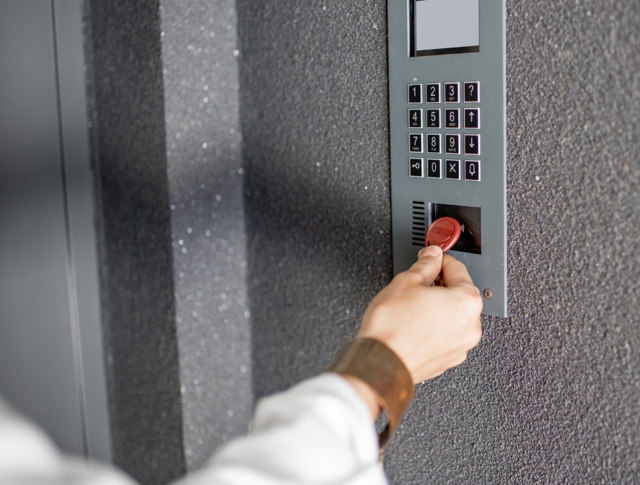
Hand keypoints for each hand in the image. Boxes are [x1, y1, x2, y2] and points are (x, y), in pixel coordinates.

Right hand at [357, 246, 482, 384]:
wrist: (380, 362)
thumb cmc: (393, 326)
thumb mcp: (407, 281)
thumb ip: (425, 265)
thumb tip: (432, 257)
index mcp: (466, 302)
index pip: (458, 269)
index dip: (440, 260)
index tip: (430, 258)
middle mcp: (470, 326)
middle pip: (459, 294)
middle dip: (440, 285)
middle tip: (419, 281)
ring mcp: (460, 346)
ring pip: (452, 317)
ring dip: (437, 307)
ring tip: (413, 305)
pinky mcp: (447, 360)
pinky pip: (445, 335)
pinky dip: (434, 327)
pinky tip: (414, 323)